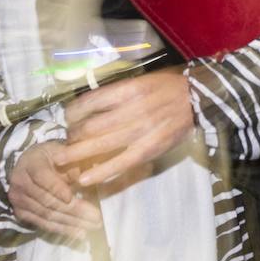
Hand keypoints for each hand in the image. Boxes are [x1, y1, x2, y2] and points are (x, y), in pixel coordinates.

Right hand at [9, 141, 100, 237]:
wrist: (29, 164)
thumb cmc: (52, 157)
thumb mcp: (63, 152)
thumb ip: (74, 161)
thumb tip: (87, 176)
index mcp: (32, 162)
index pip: (43, 177)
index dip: (57, 188)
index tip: (72, 197)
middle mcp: (21, 182)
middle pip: (47, 200)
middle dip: (74, 210)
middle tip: (96, 218)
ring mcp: (19, 199)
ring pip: (47, 214)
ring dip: (71, 223)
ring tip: (92, 227)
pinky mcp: (21, 213)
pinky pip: (43, 224)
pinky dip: (62, 230)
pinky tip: (78, 233)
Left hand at [55, 70, 193, 186]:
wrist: (196, 100)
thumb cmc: (165, 88)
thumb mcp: (139, 81)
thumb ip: (115, 93)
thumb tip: (86, 108)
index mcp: (127, 89)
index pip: (89, 102)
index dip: (72, 113)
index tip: (67, 118)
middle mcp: (132, 109)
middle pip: (90, 126)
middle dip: (72, 136)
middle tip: (66, 142)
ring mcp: (141, 131)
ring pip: (100, 145)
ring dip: (77, 155)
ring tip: (63, 160)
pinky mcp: (149, 149)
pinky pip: (120, 163)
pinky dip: (100, 172)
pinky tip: (85, 179)